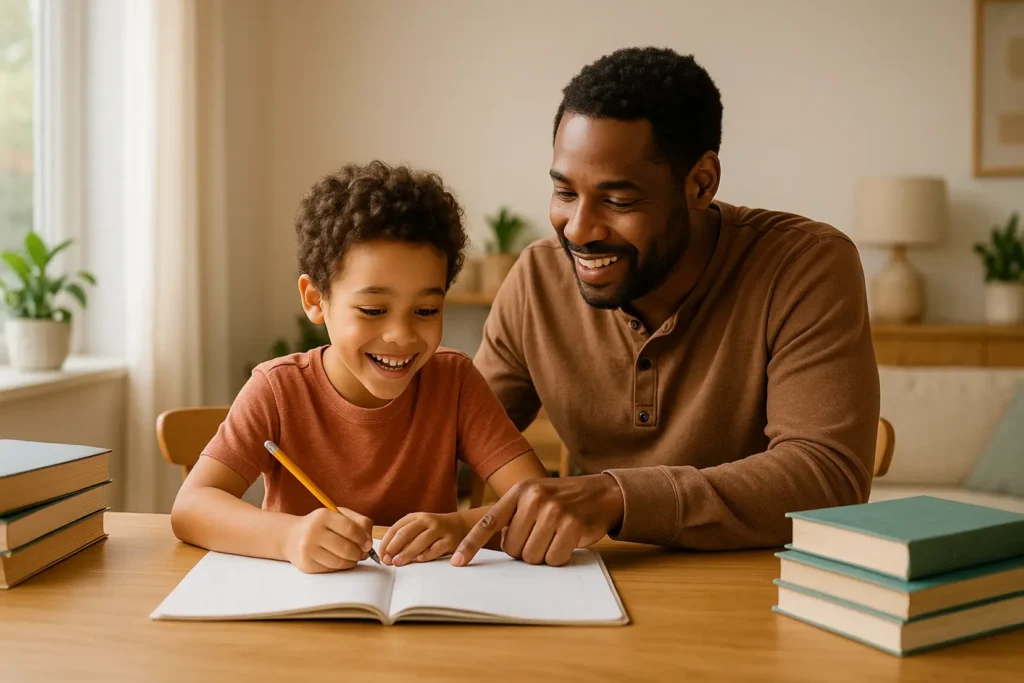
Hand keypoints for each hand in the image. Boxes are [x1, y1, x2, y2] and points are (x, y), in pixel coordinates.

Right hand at [283, 507, 373, 572]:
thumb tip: (368, 542)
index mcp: (323, 516)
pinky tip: (339, 560)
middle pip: (346, 548)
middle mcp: (313, 532)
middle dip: (359, 553)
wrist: (292, 537)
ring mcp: (308, 550)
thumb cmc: (321, 525)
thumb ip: (359, 523)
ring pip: (340, 561)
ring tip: (352, 557)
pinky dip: (340, 566)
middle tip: (362, 553)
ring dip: (352, 561)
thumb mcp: (338, 515)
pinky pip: (331, 569)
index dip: (363, 539)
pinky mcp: (306, 565)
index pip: (351, 529)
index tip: (368, 544)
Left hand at [379, 512, 467, 566]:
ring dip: (407, 552)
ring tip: (398, 562)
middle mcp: (427, 520)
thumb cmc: (435, 530)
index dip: (387, 542)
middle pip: (406, 533)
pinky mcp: (450, 540)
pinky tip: (419, 560)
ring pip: (420, 540)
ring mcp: (439, 529)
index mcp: (416, 517)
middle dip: (394, 547)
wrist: (461, 525)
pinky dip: (426, 554)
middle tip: (387, 560)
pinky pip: (436, 548)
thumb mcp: (419, 528)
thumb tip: (387, 555)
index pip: (396, 528)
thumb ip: (405, 538)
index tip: (381, 555)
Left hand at [451, 474, 624, 566]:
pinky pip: (554, 558)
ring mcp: (554, 511)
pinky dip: (559, 556)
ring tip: (555, 535)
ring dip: (542, 554)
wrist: (602, 493)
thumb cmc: (562, 500)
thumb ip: (514, 515)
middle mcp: (534, 499)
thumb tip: (495, 545)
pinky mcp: (572, 526)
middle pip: (512, 548)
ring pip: (532, 556)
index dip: (471, 544)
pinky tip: (567, 540)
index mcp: (520, 491)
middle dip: (524, 549)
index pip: (488, 522)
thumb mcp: (534, 496)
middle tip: (540, 535)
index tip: (458, 562)